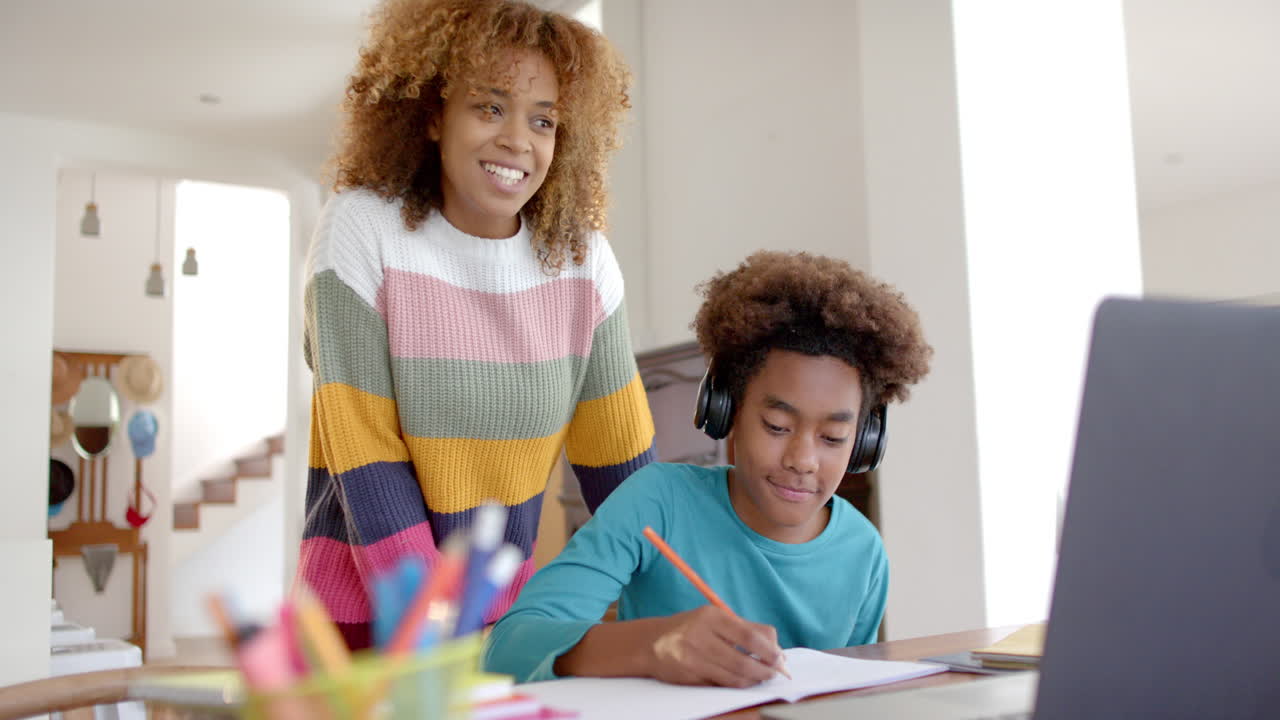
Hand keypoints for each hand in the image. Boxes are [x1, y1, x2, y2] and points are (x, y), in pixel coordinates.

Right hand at [649, 605, 784, 687]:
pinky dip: (737, 684)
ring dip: (753, 680)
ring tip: (762, 677)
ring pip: (734, 677)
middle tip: (776, 672)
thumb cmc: (691, 628)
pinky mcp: (689, 677)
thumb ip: (747, 628)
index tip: (780, 658)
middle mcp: (700, 637)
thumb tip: (777, 646)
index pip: (749, 636)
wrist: (653, 643)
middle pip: (743, 662)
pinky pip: (721, 684)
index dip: (769, 650)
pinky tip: (744, 680)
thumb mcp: (716, 618)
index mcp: (711, 617)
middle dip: (765, 670)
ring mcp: (692, 659)